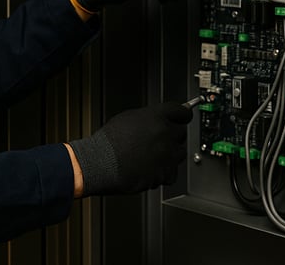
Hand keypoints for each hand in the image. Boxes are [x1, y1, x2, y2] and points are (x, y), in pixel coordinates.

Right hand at [68, 101, 192, 195]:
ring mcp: (167, 154)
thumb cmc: (108, 142)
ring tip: (153, 156)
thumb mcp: (127, 118)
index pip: (181, 111)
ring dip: (170, 154)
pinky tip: (150, 169)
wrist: (101, 163)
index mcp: (156, 116)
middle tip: (160, 140)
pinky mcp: (165, 172)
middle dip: (173, 136)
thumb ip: (148, 118)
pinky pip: (172, 172)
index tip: (183, 117)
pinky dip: (164, 172)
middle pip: (182, 132)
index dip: (182, 115)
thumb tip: (156, 121)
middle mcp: (165, 133)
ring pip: (180, 153)